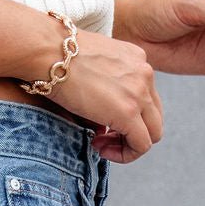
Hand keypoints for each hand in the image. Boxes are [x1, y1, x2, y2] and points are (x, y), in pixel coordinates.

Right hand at [49, 28, 163, 163]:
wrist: (49, 51)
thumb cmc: (59, 59)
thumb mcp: (92, 70)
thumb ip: (107, 94)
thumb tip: (102, 128)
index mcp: (137, 60)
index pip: (146, 99)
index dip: (128, 119)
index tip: (103, 124)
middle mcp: (145, 73)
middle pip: (154, 118)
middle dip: (132, 134)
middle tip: (103, 138)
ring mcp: (141, 92)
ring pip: (152, 134)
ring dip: (128, 146)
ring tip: (100, 144)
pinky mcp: (129, 110)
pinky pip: (142, 145)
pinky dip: (125, 154)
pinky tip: (100, 148)